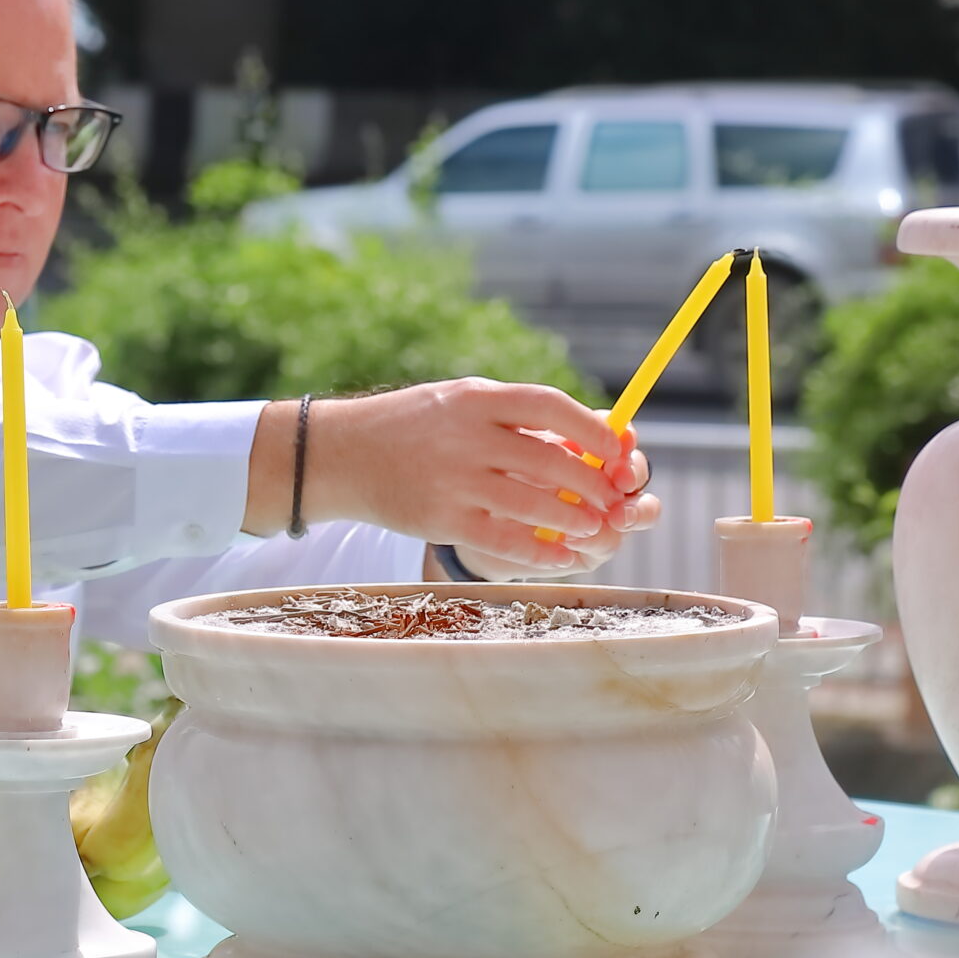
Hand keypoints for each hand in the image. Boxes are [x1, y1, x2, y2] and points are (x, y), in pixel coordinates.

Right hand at [251, 380, 643, 574]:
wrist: (341, 454)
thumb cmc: (410, 426)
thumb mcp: (457, 402)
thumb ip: (511, 415)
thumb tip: (582, 433)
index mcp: (476, 399)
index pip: (551, 406)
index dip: (592, 430)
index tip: (616, 449)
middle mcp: (466, 436)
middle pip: (551, 460)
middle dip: (592, 484)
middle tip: (613, 499)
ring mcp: (453, 479)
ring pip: (534, 504)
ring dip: (574, 520)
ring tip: (594, 529)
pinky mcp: (441, 518)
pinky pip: (505, 539)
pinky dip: (541, 553)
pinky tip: (562, 558)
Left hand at [508, 441, 659, 576]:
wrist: (471, 524)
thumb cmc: (494, 477)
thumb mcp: (515, 453)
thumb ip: (550, 442)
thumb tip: (580, 432)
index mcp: (587, 450)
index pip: (619, 438)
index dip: (624, 440)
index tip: (619, 443)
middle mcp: (603, 482)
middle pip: (638, 474)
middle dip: (634, 476)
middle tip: (620, 483)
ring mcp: (603, 516)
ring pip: (638, 512)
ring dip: (624, 513)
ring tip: (605, 518)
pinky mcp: (593, 549)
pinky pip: (608, 544)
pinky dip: (593, 540)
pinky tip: (568, 539)